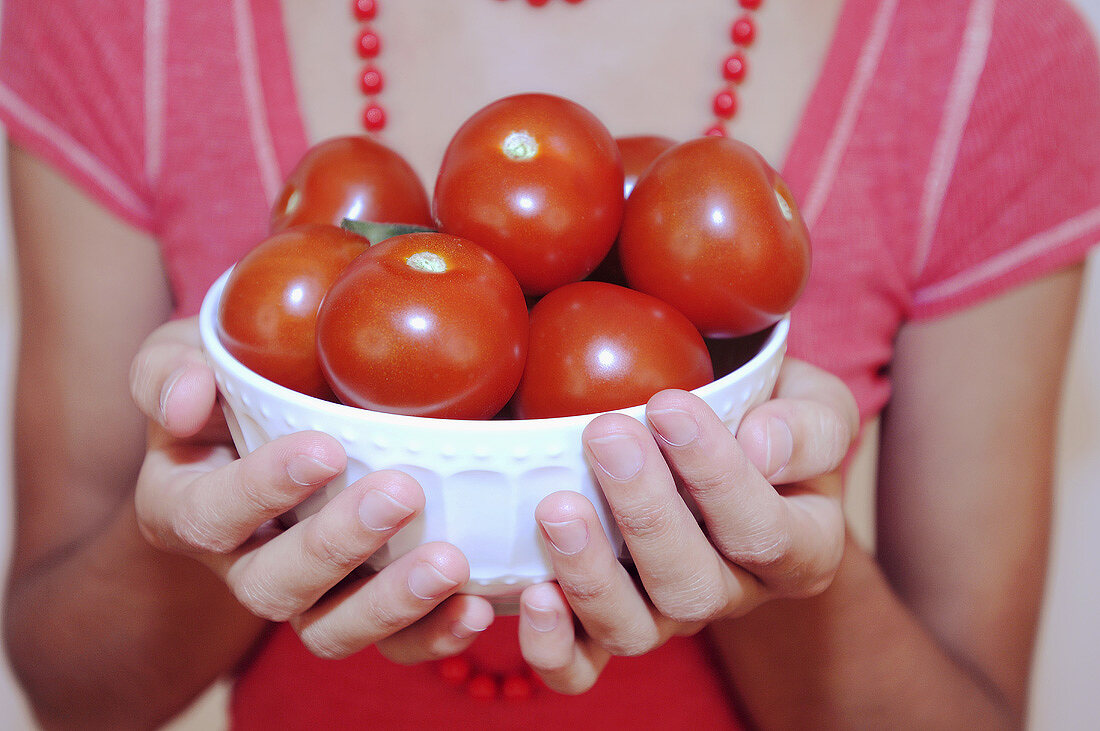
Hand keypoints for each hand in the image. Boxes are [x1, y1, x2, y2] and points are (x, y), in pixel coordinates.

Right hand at [128, 317, 494, 662]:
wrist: (277, 418)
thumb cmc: (230, 384)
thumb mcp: (184, 358)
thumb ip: (168, 371)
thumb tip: (188, 399)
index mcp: (186, 506)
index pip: (209, 514)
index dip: (262, 490)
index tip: (326, 449)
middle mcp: (240, 564)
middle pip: (274, 586)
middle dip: (337, 545)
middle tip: (401, 493)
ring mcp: (303, 594)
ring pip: (329, 630)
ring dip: (391, 602)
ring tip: (450, 563)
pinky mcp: (358, 606)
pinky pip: (388, 644)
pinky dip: (431, 636)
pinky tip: (473, 607)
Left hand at [515, 358, 857, 693]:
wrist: (718, 433)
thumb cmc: (767, 415)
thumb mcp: (815, 405)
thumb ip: (810, 427)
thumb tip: (762, 447)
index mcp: (800, 548)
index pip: (765, 531)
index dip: (716, 474)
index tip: (669, 405)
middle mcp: (734, 593)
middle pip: (693, 587)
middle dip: (645, 512)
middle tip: (605, 435)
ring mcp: (668, 617)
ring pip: (635, 631)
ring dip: (592, 575)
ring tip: (557, 509)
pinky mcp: (608, 626)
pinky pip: (583, 666)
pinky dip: (554, 645)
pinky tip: (534, 594)